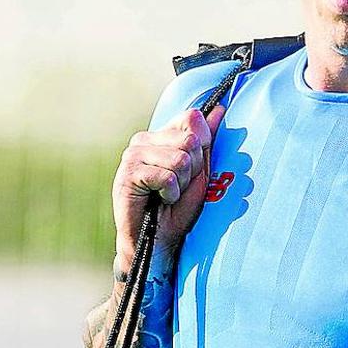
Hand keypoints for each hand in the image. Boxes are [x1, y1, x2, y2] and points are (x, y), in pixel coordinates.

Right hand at [111, 106, 223, 280]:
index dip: (202, 147)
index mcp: (161, 134)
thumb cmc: (180, 205)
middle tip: (180, 185)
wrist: (160, 238)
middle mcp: (144, 139)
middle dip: (195, 168)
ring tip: (170, 193)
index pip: (192, 118)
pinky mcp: (128, 174)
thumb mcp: (201, 169)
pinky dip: (171, 193)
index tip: (193, 169)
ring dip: (183, 183)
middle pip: (190, 140)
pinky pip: (167, 176)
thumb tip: (220, 108)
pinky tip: (161, 200)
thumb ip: (207, 139)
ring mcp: (133, 155)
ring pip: (180, 158)